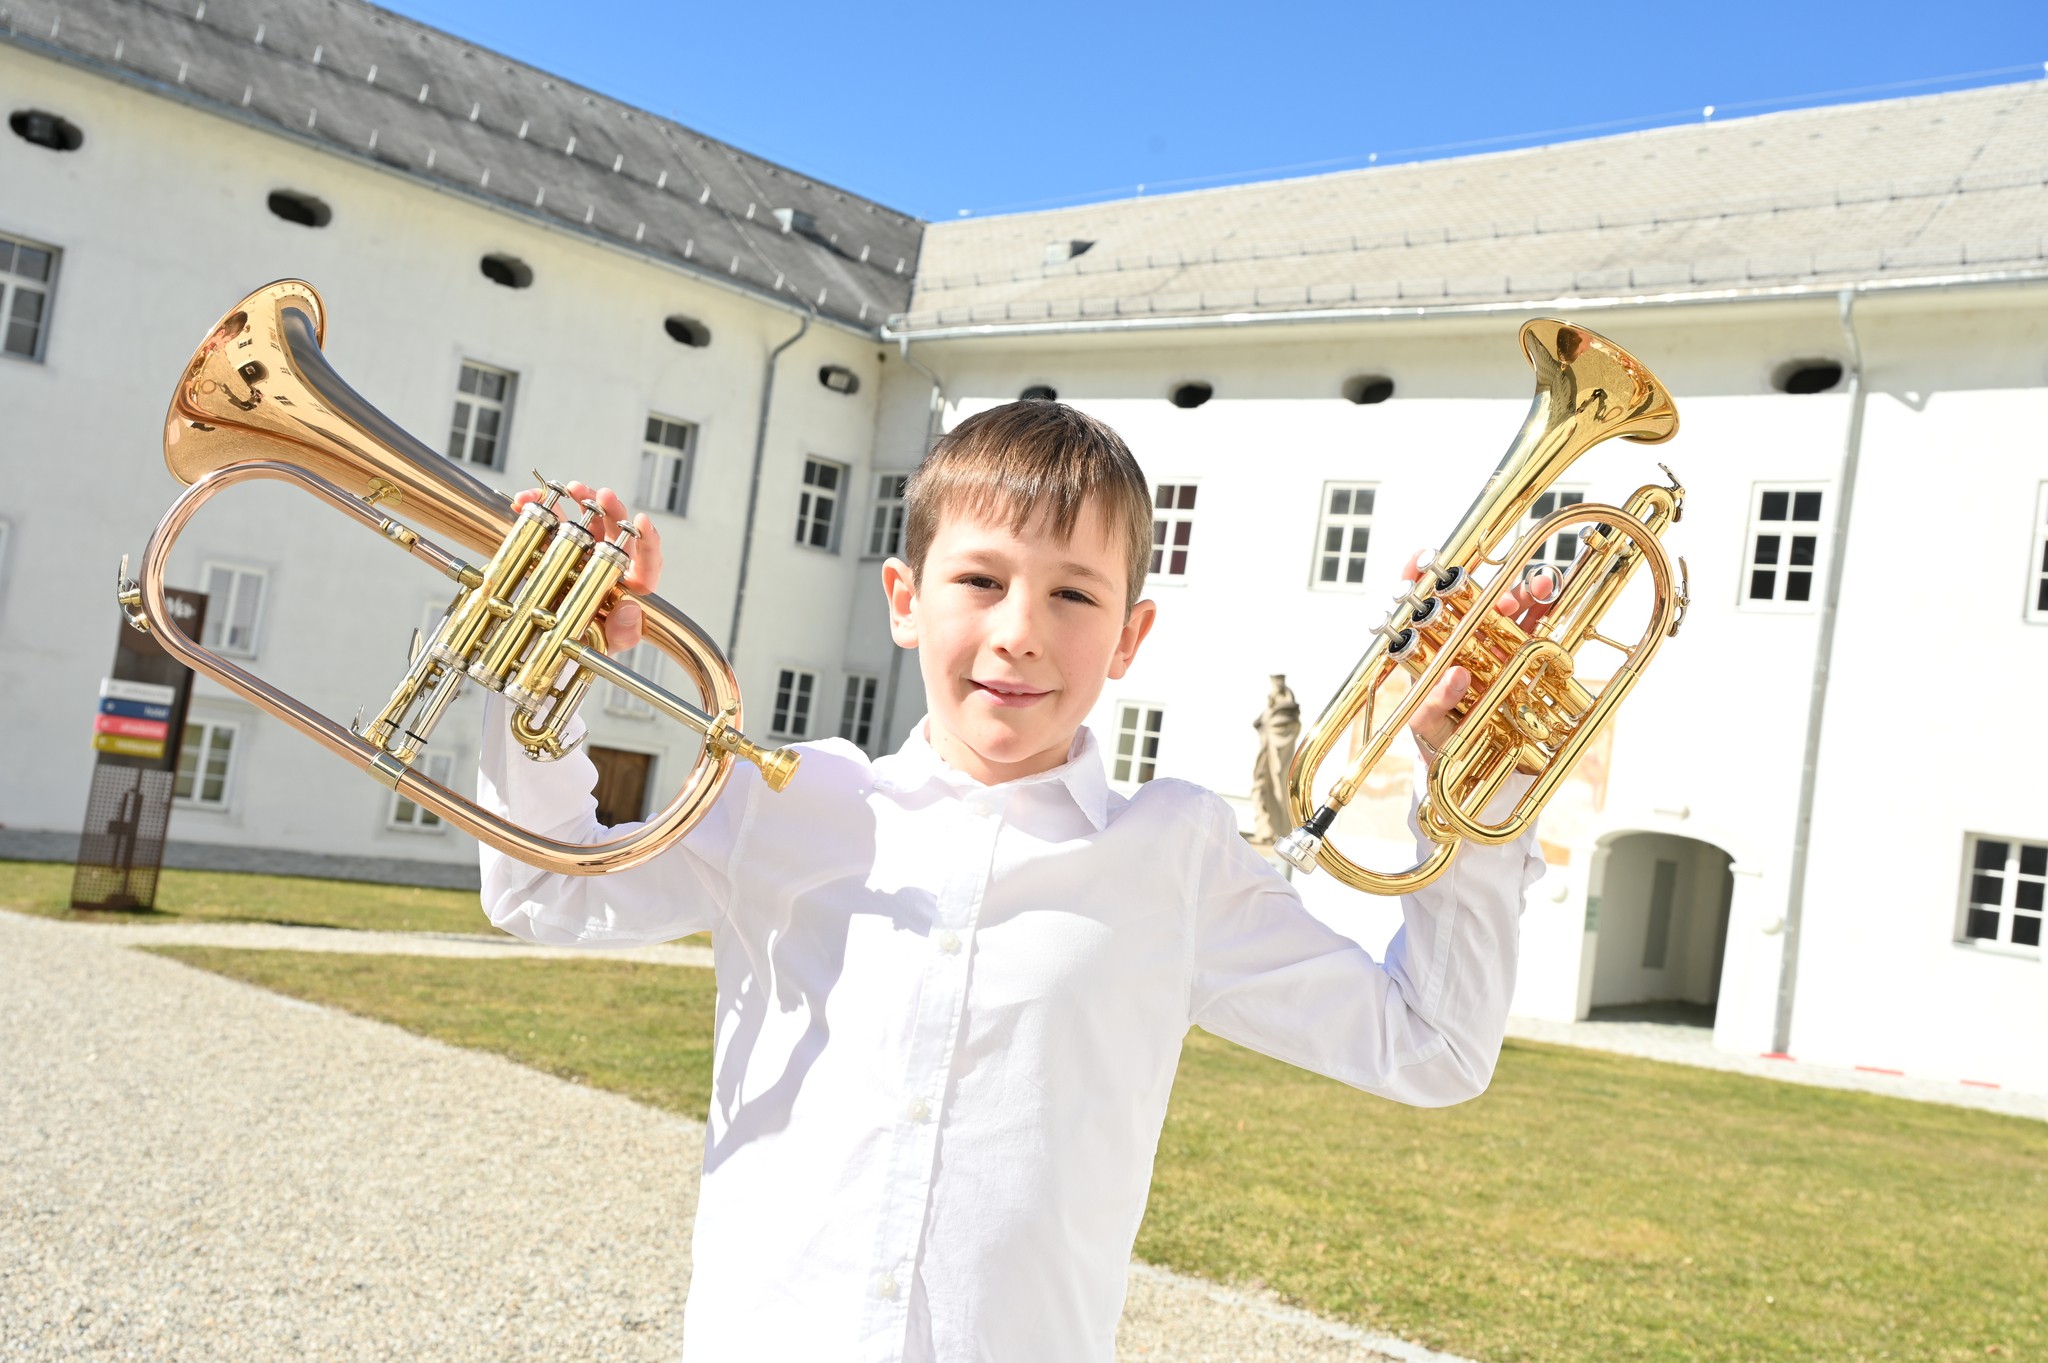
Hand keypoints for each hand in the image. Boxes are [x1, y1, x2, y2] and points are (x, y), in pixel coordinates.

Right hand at [509, 482, 662, 650]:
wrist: (551, 641)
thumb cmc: (588, 642)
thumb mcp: (606, 642)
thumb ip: (622, 633)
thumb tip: (630, 610)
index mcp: (630, 584)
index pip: (647, 559)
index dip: (647, 539)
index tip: (640, 521)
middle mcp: (611, 562)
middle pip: (619, 530)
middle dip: (611, 509)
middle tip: (600, 495)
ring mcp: (585, 552)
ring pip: (588, 520)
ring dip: (578, 500)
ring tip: (566, 489)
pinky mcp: (558, 547)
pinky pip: (552, 523)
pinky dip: (540, 508)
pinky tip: (526, 501)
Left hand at [1402, 551, 1557, 764]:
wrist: (1476, 765)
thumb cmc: (1440, 740)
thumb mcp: (1429, 729)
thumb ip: (1433, 708)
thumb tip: (1456, 676)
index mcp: (1428, 653)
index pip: (1415, 611)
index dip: (1412, 582)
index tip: (1418, 560)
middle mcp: (1458, 641)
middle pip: (1466, 602)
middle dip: (1481, 587)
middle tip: (1500, 593)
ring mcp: (1489, 645)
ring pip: (1503, 608)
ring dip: (1521, 592)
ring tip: (1541, 586)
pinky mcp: (1518, 655)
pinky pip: (1532, 627)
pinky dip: (1543, 609)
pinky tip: (1551, 594)